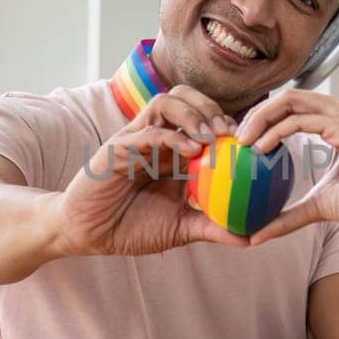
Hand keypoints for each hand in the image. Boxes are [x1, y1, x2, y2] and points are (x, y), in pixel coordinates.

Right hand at [55, 85, 247, 256]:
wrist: (88, 235)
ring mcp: (136, 139)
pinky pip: (146, 131)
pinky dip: (171, 135)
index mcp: (173, 152)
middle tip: (232, 133)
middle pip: (187, 100)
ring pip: (166, 103)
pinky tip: (192, 149)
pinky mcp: (118, 147)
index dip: (227, 124)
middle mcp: (157, 139)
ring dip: (193, 113)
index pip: (203, 121)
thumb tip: (250, 238)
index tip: (250, 142)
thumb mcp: (179, 229)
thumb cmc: (131, 228)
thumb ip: (211, 227)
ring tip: (213, 136)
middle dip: (212, 108)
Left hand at [233, 89, 338, 242]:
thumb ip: (289, 215)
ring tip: (243, 141)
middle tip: (236, 137)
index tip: (245, 140)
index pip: (295, 106)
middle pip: (289, 97)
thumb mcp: (319, 205)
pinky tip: (261, 149)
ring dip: (261, 118)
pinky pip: (301, 120)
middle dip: (257, 112)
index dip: (266, 117)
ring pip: (291, 100)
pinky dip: (277, 132)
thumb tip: (256, 236)